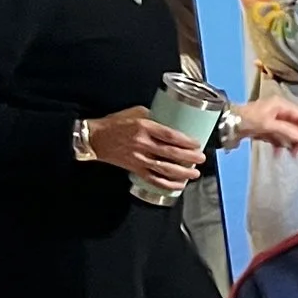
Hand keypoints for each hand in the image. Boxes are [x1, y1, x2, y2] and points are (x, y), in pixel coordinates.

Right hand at [83, 106, 201, 187]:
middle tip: (201, 158)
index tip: (197, 144)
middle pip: (171, 153)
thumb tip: (172, 120)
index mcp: (144, 127)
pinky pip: (154, 180)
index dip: (186, 141)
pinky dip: (167, 185)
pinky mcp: (135, 169)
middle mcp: (142, 144)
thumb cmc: (115, 123)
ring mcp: (138, 158)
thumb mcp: (136, 112)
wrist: (95, 137)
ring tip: (195, 173)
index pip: (170, 136)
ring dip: (182, 173)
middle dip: (190, 158)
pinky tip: (178, 185)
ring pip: (165, 169)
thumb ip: (155, 117)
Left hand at [233, 95, 297, 153]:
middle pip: (296, 125)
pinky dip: (279, 145)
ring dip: (289, 144)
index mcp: (282, 105)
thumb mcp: (268, 124)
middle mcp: (280, 111)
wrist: (227, 124)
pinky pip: (278, 137)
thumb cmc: (248, 120)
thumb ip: (287, 130)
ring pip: (288, 133)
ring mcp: (274, 121)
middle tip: (297, 152)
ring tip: (289, 154)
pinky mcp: (268, 129)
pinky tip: (277, 154)